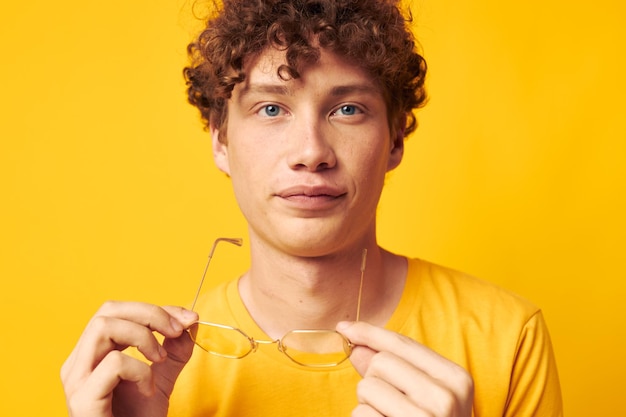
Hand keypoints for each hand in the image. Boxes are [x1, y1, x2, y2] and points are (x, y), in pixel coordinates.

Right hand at [61, 301, 198, 416]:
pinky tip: (148, 390)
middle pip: (107, 310)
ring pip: (103, 327)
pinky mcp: (83, 399)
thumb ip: (174, 350)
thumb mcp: (161, 377)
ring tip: (159, 360)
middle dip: (150, 313)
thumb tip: (190, 321)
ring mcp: (77, 380)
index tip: (188, 318)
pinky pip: (113, 364)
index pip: (117, 311)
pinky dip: (140, 370)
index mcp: (92, 354)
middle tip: (177, 330)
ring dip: (141, 336)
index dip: (155, 308)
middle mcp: (78, 362)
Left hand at [337, 321, 473, 416]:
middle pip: (381, 363)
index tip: (344, 328)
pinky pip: (360, 415)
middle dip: (374, 380)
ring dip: (368, 405)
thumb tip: (358, 345)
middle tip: (391, 405)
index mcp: (456, 379)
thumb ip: (395, 367)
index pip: (403, 343)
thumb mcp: (426, 395)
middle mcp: (445, 398)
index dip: (369, 332)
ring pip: (367, 388)